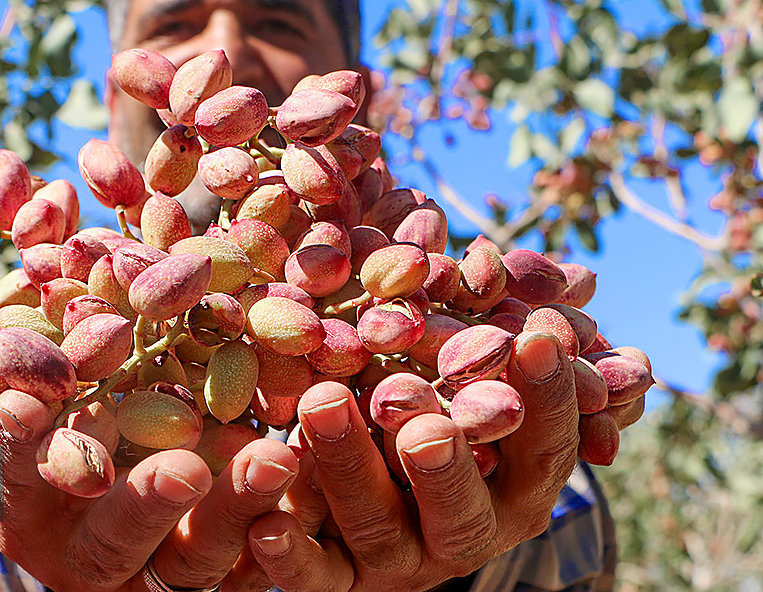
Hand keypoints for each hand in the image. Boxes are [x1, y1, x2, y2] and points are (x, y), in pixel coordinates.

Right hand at [0, 366, 299, 591]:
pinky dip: (295, 521)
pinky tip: (319, 465)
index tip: (28, 404)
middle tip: (186, 467)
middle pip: (117, 541)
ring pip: (199, 561)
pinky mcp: (227, 571)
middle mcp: (92, 556)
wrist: (125, 452)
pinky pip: (263, 558)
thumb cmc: (62, 419)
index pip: (23, 479)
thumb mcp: (15, 400)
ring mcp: (162, 573)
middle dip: (146, 503)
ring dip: (238, 511)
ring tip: (276, 456)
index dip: (22, 447)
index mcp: (34, 511)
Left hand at [248, 332, 579, 591]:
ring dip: (351, 465)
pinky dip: (290, 555)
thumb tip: (579, 281)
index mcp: (514, 487)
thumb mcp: (471, 367)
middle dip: (444, 465)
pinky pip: (312, 579)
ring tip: (323, 402)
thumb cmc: (436, 402)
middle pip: (461, 508)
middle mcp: (463, 530)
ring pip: (377, 527)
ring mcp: (397, 558)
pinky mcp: (334, 579)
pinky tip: (264, 522)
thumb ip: (509, 333)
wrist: (369, 495)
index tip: (537, 334)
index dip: (548, 396)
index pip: (543, 447)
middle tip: (424, 424)